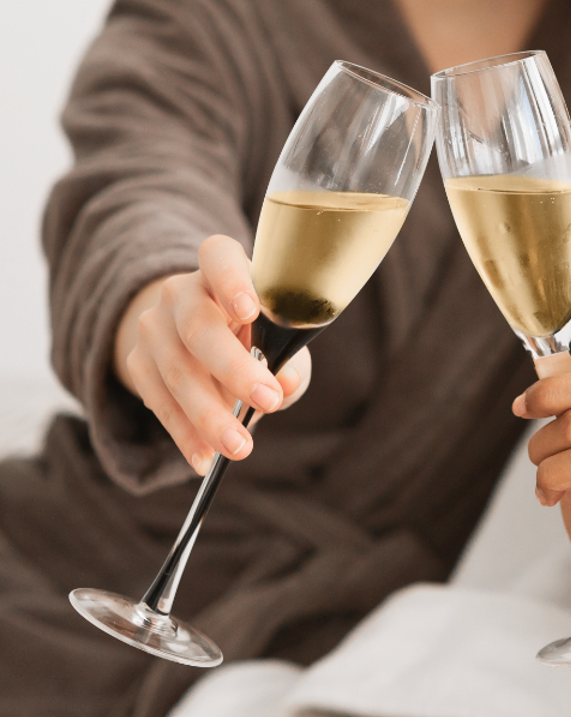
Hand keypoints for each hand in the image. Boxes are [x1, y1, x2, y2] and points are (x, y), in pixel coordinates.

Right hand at [114, 234, 310, 473]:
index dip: (233, 281)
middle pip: (199, 328)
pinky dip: (186, 434)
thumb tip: (287, 382)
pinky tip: (205, 459)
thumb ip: (288, 354)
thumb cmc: (255, 329)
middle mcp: (181, 292)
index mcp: (221, 267)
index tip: (252, 311)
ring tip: (240, 447)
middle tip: (269, 402)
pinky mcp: (138, 363)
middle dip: (235, 370)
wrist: (197, 333)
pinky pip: (160, 403)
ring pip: (176, 372)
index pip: (219, 258)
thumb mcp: (277, 332)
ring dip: (210, 415)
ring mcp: (154, 327)